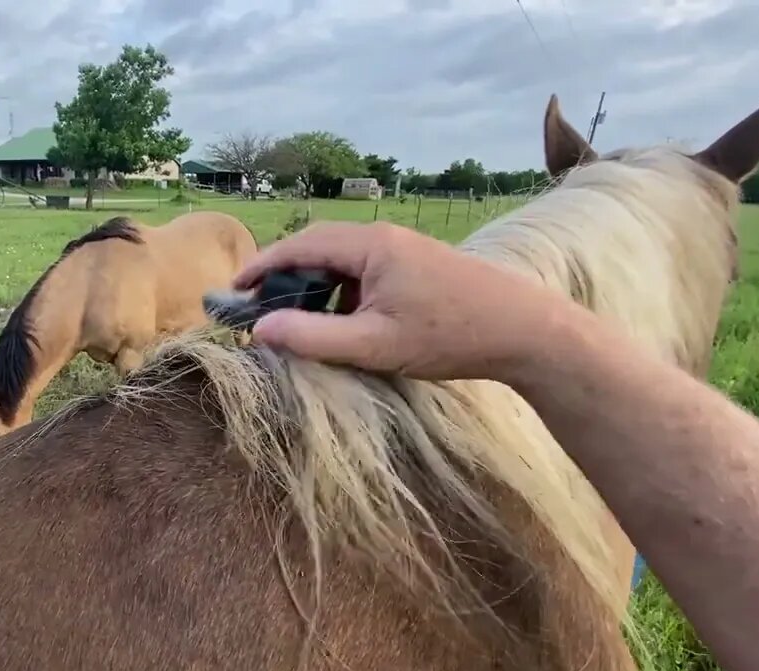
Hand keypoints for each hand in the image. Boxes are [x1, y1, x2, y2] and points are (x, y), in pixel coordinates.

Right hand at [232, 221, 578, 380]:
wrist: (526, 330)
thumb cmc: (451, 337)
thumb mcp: (374, 345)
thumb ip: (314, 337)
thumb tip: (261, 329)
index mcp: (370, 245)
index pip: (299, 246)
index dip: (260, 267)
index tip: (232, 292)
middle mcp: (383, 237)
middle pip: (317, 247)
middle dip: (282, 276)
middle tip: (255, 308)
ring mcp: (403, 248)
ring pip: (341, 260)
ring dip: (314, 287)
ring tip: (295, 323)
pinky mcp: (417, 264)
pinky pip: (364, 270)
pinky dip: (341, 292)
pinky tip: (342, 325)